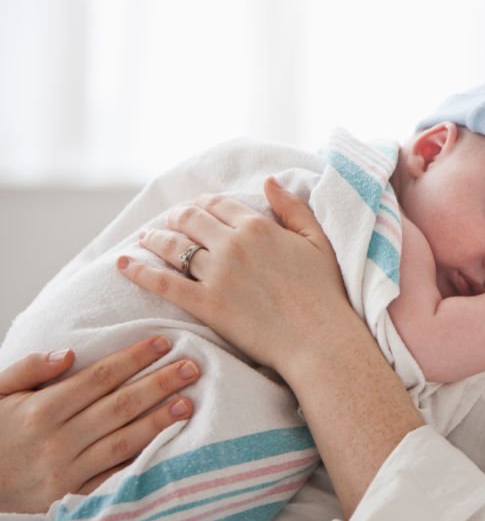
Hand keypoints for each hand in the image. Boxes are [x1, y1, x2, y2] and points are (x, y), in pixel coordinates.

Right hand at [0, 337, 197, 513]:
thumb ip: (28, 369)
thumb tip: (68, 353)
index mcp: (41, 409)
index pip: (99, 377)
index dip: (134, 358)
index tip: (164, 342)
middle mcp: (57, 440)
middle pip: (119, 406)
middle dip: (159, 384)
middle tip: (192, 367)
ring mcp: (67, 471)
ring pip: (123, 441)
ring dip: (159, 421)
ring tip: (189, 403)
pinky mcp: (73, 497)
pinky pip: (114, 476)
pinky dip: (142, 461)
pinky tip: (168, 446)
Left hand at [119, 178, 353, 373]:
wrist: (319, 339)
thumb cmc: (324, 292)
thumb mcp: (317, 241)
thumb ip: (292, 208)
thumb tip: (269, 181)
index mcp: (259, 227)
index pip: (218, 204)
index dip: (202, 203)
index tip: (195, 208)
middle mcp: (233, 245)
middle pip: (190, 219)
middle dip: (175, 216)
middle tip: (167, 221)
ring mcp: (217, 275)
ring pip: (173, 246)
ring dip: (155, 238)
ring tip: (145, 238)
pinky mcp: (206, 304)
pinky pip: (163, 283)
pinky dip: (139, 271)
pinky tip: (123, 263)